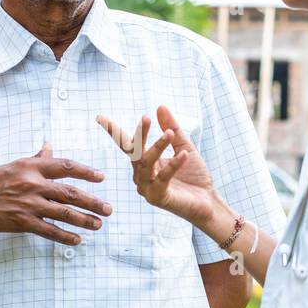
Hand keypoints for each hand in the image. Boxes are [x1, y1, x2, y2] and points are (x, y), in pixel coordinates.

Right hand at [0, 142, 111, 244]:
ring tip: (99, 224)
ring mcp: (28, 204)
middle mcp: (32, 183)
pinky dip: (65, 236)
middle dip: (92, 202)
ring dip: (84, 220)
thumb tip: (49, 145)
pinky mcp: (22, 222)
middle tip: (109, 209)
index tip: (101, 177)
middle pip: (70, 193)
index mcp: (31, 166)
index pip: (65, 166)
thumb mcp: (14, 164)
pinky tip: (77, 240)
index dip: (85, 171)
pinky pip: (49, 230)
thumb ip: (36, 158)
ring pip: (64, 213)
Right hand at [97, 106, 216, 226]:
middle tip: (145, 118)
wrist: (208, 201)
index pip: (127, 145)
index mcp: (144, 163)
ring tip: (169, 133)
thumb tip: (160, 107)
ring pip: (146, 163)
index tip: (100, 117)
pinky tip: (183, 154)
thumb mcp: (184, 146)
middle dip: (139, 135)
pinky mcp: (157, 197)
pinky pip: (162, 177)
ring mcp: (146, 188)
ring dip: (158, 146)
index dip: (114, 131)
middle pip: (135, 152)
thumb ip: (172, 128)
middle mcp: (141, 175)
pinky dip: (173, 164)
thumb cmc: (194, 175)